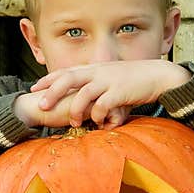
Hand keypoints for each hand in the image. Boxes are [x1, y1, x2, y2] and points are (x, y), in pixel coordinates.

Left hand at [29, 60, 190, 128]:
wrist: (158, 76)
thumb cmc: (134, 80)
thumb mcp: (111, 78)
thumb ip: (96, 86)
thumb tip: (84, 100)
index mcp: (95, 69)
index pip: (66, 71)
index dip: (49, 79)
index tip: (35, 88)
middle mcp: (98, 72)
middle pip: (68, 79)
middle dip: (52, 92)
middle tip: (42, 105)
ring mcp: (109, 81)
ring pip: (83, 94)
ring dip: (75, 109)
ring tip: (73, 122)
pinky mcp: (120, 92)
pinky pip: (103, 105)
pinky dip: (98, 116)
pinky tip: (99, 123)